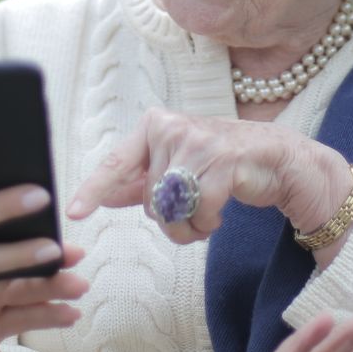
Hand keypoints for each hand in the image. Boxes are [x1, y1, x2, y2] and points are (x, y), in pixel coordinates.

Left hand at [67, 109, 352, 245]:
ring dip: (190, 226)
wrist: (279, 159)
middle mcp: (172, 128)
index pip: (117, 163)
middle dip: (170, 218)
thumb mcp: (178, 168)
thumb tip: (103, 195)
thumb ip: (141, 181)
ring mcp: (198, 142)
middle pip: (150, 200)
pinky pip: (199, 214)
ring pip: (172, 210)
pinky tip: (222, 211)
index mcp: (155, 126)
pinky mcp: (223, 161)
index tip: (74, 212)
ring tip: (208, 211)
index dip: (94, 189)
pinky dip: (208, 224)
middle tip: (194, 207)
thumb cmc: (223, 163)